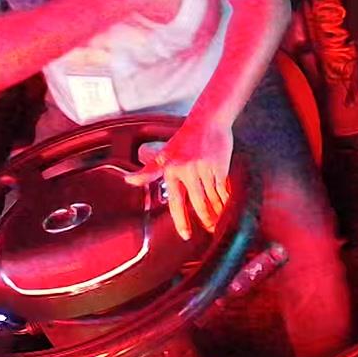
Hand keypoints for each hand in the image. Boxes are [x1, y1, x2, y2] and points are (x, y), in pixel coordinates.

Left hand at [125, 119, 232, 239]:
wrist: (207, 121)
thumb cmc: (185, 139)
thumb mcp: (164, 155)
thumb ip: (148, 171)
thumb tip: (128, 180)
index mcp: (171, 170)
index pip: (176, 202)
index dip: (182, 221)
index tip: (186, 235)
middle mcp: (187, 170)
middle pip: (198, 203)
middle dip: (206, 219)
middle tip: (209, 230)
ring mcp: (204, 169)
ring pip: (212, 198)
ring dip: (218, 213)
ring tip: (220, 223)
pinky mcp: (219, 166)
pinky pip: (223, 189)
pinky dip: (227, 200)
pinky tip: (229, 208)